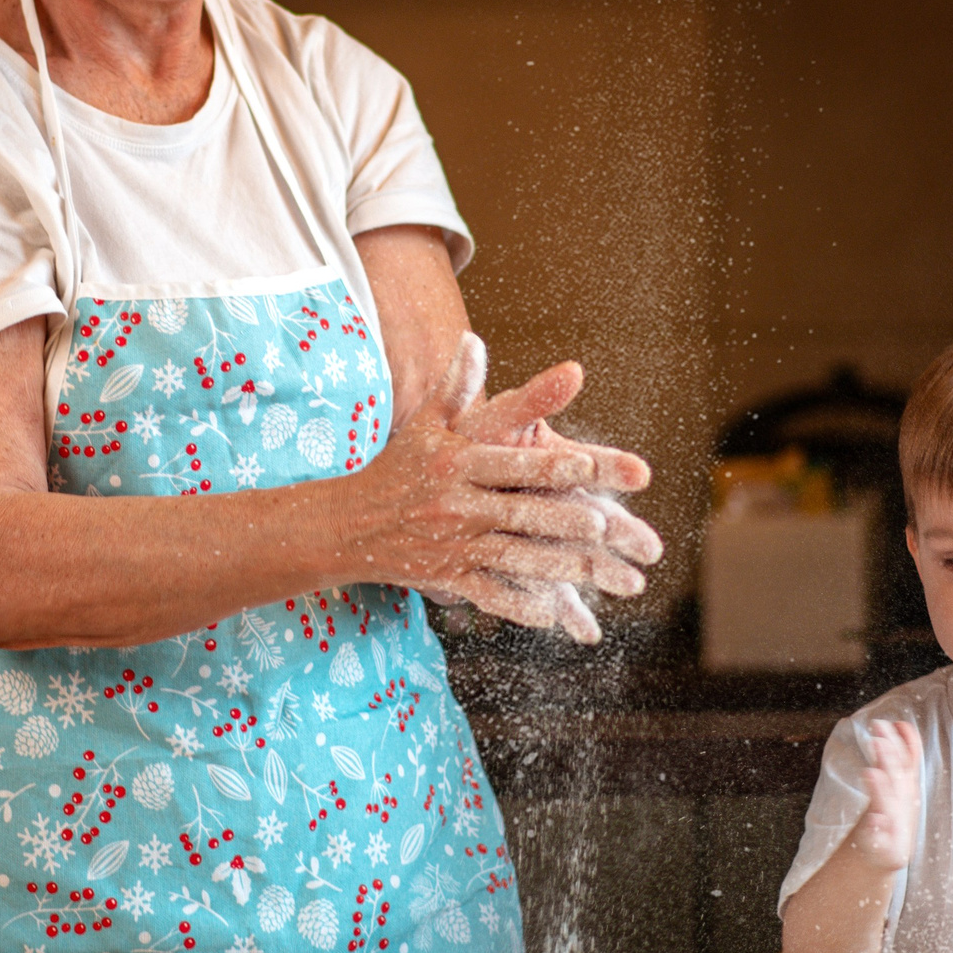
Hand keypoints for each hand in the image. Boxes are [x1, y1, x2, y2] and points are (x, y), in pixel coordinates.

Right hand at [338, 333, 655, 632]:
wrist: (349, 523)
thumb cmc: (397, 466)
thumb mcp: (424, 423)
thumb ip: (455, 386)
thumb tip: (473, 340)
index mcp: (455, 462)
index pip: (508, 462)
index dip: (546, 464)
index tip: (584, 464)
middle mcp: (455, 504)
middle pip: (516, 512)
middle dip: (560, 518)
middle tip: (603, 523)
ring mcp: (452, 545)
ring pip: (510, 556)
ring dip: (553, 564)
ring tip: (594, 566)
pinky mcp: (448, 577)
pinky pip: (489, 594)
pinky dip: (519, 604)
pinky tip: (555, 611)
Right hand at [845, 719, 921, 870]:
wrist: (892, 848)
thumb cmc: (880, 846)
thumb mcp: (874, 847)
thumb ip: (874, 835)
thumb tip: (876, 819)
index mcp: (894, 817)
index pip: (887, 799)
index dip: (880, 787)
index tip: (869, 773)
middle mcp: (904, 800)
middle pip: (896, 775)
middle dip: (886, 756)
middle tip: (875, 738)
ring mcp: (908, 788)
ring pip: (904, 762)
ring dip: (894, 742)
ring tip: (881, 725)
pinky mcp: (909, 781)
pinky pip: (912, 757)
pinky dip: (910, 741)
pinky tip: (901, 724)